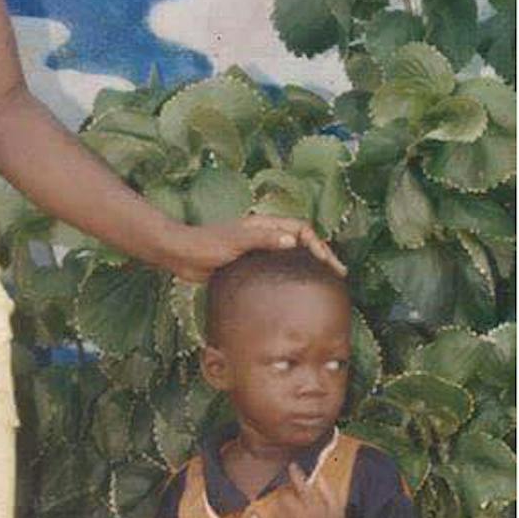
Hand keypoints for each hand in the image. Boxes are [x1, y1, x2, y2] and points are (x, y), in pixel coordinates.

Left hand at [161, 213, 344, 283]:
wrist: (179, 254)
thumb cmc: (205, 245)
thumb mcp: (236, 241)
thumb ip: (262, 239)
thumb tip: (292, 241)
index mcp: (264, 224)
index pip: (302, 230)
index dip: (319, 244)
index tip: (330, 263)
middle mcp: (263, 234)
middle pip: (301, 241)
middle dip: (322, 255)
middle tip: (339, 274)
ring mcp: (256, 249)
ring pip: (291, 255)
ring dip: (309, 265)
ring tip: (325, 282)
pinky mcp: (248, 264)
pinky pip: (277, 268)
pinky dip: (291, 276)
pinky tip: (295, 293)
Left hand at [266, 461, 346, 517]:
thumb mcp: (337, 508)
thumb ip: (328, 491)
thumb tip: (318, 475)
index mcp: (315, 510)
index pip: (303, 487)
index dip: (296, 474)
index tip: (293, 466)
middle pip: (285, 497)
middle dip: (288, 491)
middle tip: (293, 492)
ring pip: (277, 508)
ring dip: (281, 502)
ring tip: (290, 504)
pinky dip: (276, 516)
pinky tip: (284, 515)